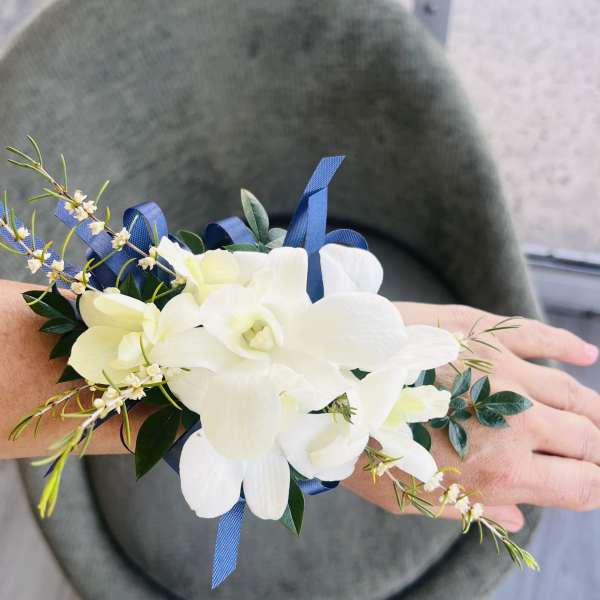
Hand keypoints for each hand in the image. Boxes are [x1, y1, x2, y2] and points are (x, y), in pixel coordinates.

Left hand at [343, 303, 599, 531]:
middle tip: (594, 455)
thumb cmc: (362, 446)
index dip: (594, 487)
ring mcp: (501, 369)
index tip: (592, 484)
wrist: (325, 381)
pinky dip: (566, 346)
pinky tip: (587, 354)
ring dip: (593, 409)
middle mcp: (514, 418)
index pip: (581, 485)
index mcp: (500, 470)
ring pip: (571, 391)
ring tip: (598, 419)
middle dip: (598, 451)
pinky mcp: (479, 332)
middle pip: (586, 438)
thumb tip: (515, 517)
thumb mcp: (412, 500)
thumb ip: (473, 509)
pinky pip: (536, 335)